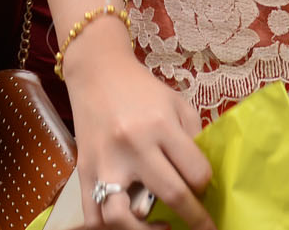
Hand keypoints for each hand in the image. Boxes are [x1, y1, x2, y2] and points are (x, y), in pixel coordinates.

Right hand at [61, 24, 214, 229]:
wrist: (96, 73)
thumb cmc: (142, 90)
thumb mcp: (177, 104)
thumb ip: (192, 138)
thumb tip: (204, 179)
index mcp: (160, 125)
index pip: (195, 171)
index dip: (205, 187)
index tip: (206, 192)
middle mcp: (133, 146)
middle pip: (171, 194)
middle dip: (195, 217)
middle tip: (203, 227)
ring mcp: (104, 163)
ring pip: (122, 217)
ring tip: (160, 226)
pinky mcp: (83, 173)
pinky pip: (93, 216)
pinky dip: (111, 228)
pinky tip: (129, 222)